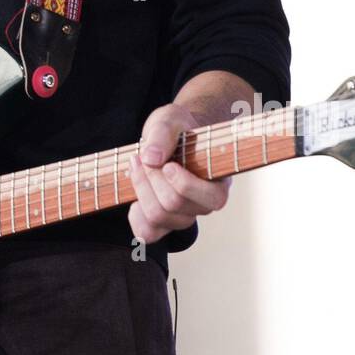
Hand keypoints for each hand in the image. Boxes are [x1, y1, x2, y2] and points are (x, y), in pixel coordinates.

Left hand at [128, 103, 231, 245]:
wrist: (170, 136)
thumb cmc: (177, 128)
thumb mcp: (171, 120)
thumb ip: (163, 134)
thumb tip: (151, 158)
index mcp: (219, 181)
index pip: (212, 199)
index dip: (184, 184)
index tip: (168, 164)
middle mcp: (204, 204)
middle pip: (174, 205)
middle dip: (151, 178)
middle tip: (142, 156)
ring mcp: (184, 216)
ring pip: (158, 218)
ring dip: (141, 189)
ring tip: (137, 165)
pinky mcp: (164, 222)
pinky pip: (148, 234)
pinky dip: (135, 216)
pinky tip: (134, 196)